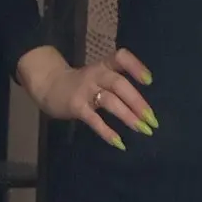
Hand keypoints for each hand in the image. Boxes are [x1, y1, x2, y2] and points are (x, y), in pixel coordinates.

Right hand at [16, 44, 157, 150]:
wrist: (49, 86)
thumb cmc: (82, 84)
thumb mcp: (99, 76)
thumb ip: (118, 84)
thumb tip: (144, 106)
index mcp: (104, 66)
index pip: (121, 57)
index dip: (136, 67)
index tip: (149, 81)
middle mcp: (96, 75)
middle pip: (119, 84)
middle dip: (138, 102)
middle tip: (152, 119)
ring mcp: (85, 91)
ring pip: (110, 101)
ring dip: (128, 116)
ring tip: (142, 129)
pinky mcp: (76, 107)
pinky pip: (94, 120)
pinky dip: (107, 132)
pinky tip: (119, 143)